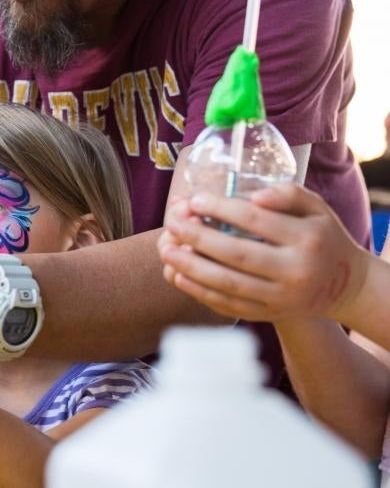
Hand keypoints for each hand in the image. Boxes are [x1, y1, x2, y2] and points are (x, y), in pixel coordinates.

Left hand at [158, 184, 367, 322]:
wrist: (345, 285)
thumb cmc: (321, 236)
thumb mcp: (316, 207)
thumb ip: (288, 194)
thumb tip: (254, 196)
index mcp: (308, 239)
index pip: (256, 220)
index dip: (220, 209)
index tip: (193, 200)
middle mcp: (296, 271)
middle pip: (238, 254)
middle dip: (198, 238)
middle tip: (171, 223)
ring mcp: (282, 298)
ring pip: (228, 284)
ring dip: (191, 268)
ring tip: (166, 250)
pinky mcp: (269, 315)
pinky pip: (228, 305)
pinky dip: (200, 291)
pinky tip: (178, 275)